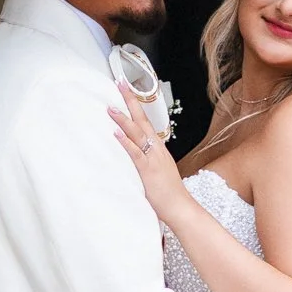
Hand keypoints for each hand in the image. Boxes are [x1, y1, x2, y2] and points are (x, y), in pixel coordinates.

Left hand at [111, 79, 185, 223]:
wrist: (180, 207)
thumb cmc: (168, 193)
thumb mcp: (156, 171)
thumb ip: (145, 160)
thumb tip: (134, 153)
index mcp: (158, 149)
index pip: (145, 122)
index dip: (136, 106)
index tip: (127, 90)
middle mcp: (156, 149)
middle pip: (142, 120)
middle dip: (130, 101)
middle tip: (120, 84)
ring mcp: (153, 159)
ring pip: (137, 134)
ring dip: (124, 120)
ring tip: (111, 107)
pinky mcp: (148, 171)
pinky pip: (136, 154)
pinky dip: (126, 143)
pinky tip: (116, 134)